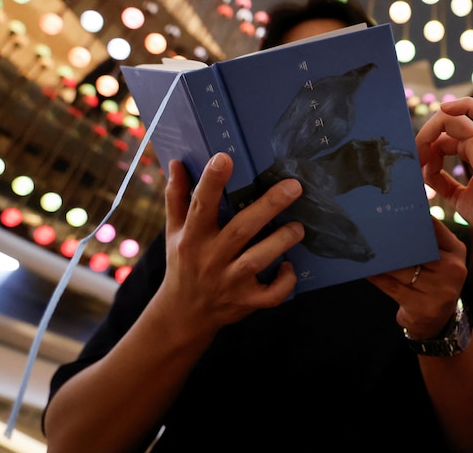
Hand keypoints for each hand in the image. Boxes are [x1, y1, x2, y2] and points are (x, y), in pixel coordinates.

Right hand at [159, 153, 303, 335]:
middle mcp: (210, 258)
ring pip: (258, 260)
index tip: (225, 157)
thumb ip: (177, 197)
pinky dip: (284, 281)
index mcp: (192, 237)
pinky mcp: (245, 301)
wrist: (183, 315)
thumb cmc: (183, 264)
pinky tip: (289, 266)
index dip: (212, 181)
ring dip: (281, 241)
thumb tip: (175, 163)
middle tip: (293, 186)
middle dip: (268, 206)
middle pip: (241, 229)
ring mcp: (229, 282)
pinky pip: (270, 294)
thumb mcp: (174, 232)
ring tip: (298, 226)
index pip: (200, 205)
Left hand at [368, 219, 466, 338]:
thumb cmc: (431, 282)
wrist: (436, 321)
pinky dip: (377, 277)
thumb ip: (425, 240)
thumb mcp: (438, 259)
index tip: (390, 213)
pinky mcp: (425, 307)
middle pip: (416, 248)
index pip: (432, 227)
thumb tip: (393, 220)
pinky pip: (393, 287)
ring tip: (367, 250)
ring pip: (402, 268)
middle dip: (393, 241)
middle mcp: (453, 269)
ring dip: (381, 260)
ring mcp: (441, 290)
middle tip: (372, 231)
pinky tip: (367, 270)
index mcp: (456, 251)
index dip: (411, 218)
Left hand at [416, 97, 472, 245]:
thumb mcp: (459, 198)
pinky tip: (444, 110)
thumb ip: (443, 183)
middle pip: (446, 124)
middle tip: (414, 158)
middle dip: (424, 138)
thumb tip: (425, 171)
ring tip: (419, 148)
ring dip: (430, 129)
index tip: (417, 169)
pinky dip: (464, 105)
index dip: (426, 151)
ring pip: (455, 117)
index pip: (444, 139)